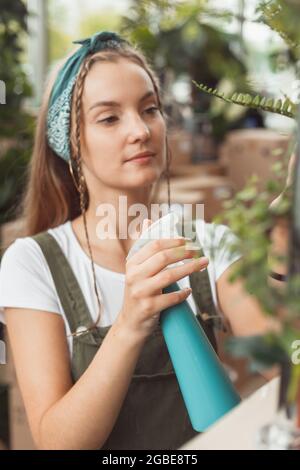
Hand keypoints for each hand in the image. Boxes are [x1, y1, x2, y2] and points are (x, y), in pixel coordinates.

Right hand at [118, 219, 208, 339]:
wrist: (130, 323)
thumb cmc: (138, 292)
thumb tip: (148, 221)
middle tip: (199, 252)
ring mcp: (140, 292)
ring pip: (169, 276)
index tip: (189, 240)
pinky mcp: (148, 308)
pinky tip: (189, 291)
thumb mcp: (136, 269)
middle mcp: (133, 276)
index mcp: (131, 263)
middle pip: (162, 258)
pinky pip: (171, 298)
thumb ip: (143, 247)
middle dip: (184, 252)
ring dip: (190, 268)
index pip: (153, 245)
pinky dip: (183, 293)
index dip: (173, 241)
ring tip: (203, 264)